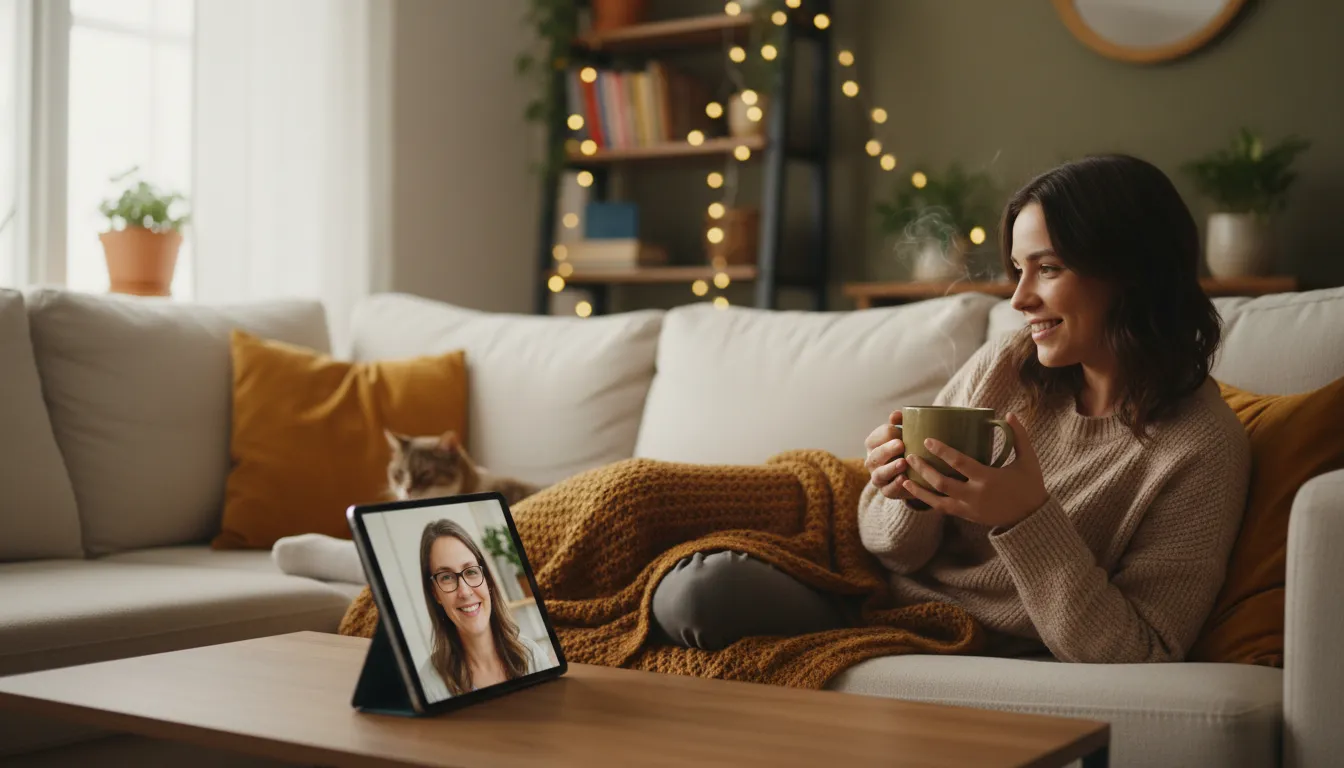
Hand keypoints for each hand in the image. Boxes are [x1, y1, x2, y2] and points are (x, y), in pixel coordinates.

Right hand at [863, 410, 916, 501]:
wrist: (915, 471)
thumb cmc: (907, 446)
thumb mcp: (904, 432)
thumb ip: (900, 422)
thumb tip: (896, 415)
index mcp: (873, 444)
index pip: (876, 437)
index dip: (889, 434)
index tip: (902, 432)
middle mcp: (872, 461)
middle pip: (875, 455)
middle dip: (887, 450)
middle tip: (901, 444)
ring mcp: (878, 477)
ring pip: (879, 474)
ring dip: (890, 468)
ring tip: (903, 463)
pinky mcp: (887, 491)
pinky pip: (888, 490)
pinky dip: (896, 485)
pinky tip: (905, 479)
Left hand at [899, 412, 1047, 528]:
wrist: (1032, 519)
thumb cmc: (1030, 485)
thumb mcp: (1028, 460)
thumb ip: (1019, 436)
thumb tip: (1009, 413)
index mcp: (988, 479)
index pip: (959, 463)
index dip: (942, 451)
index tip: (927, 440)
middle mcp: (975, 495)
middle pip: (942, 482)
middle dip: (924, 469)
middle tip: (910, 455)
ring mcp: (969, 508)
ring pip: (937, 500)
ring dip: (919, 489)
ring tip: (904, 477)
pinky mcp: (966, 516)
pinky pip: (942, 509)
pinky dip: (927, 501)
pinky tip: (916, 492)